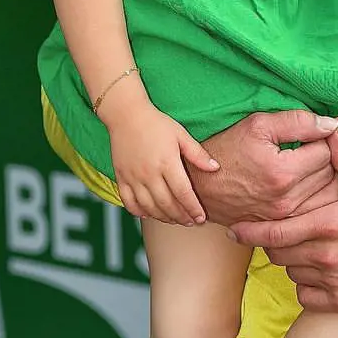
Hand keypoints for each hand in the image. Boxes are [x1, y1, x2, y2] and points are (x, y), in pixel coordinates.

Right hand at [108, 104, 219, 225]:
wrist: (126, 115)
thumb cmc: (156, 124)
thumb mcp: (181, 134)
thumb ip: (197, 154)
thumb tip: (216, 168)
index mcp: (167, 162)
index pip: (183, 193)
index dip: (193, 208)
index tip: (201, 218)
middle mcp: (149, 173)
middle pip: (167, 204)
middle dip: (181, 217)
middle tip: (191, 222)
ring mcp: (133, 178)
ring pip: (149, 207)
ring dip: (163, 218)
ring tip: (175, 220)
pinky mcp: (121, 178)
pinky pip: (129, 203)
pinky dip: (139, 212)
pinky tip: (150, 214)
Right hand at [186, 110, 337, 227]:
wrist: (200, 186)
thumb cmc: (227, 151)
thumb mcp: (258, 125)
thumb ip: (298, 121)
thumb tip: (332, 124)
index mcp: (282, 172)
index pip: (327, 152)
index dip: (320, 139)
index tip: (308, 137)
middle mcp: (286, 199)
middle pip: (331, 175)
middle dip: (325, 159)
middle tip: (309, 150)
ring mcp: (285, 217)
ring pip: (329, 196)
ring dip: (325, 180)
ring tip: (309, 167)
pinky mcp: (282, 227)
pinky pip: (317, 213)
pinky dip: (318, 198)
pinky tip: (306, 186)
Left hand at [229, 129, 337, 312]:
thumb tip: (328, 126)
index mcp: (327, 224)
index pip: (273, 232)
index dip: (249, 232)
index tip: (235, 230)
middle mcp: (327, 256)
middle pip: (277, 254)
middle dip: (273, 244)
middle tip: (281, 234)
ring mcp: (334, 281)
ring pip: (291, 273)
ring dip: (292, 262)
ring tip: (307, 249)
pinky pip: (306, 295)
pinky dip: (306, 285)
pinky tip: (318, 272)